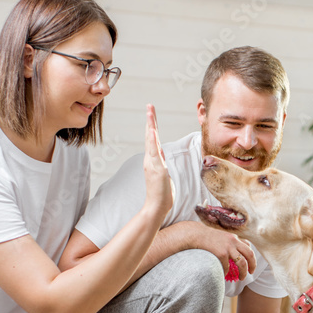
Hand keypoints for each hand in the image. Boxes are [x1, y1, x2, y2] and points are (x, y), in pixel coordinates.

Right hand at [144, 104, 173, 219]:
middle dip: (150, 120)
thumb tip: (161, 153)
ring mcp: (152, 163)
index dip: (152, 126)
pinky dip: (152, 141)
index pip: (153, 139)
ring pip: (151, 141)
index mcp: (153, 159)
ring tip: (150, 112)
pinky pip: (154, 152)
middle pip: (150, 135)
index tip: (151, 113)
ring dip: (150, 125)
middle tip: (149, 105)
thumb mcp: (163, 174)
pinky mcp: (156, 169)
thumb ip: (161, 162)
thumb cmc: (161, 193)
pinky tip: (152, 130)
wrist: (156, 207)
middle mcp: (150, 159)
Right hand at [196, 223, 255, 277]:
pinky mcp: (221, 254)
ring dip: (243, 272)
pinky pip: (227, 267)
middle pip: (249, 254)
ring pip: (242, 263)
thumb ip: (229, 242)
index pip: (248, 246)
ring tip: (242, 278)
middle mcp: (234, 241)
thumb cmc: (207, 237)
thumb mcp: (221, 236)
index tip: (251, 263)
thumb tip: (234, 253)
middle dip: (253, 265)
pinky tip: (224, 274)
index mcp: (234, 237)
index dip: (251, 256)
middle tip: (251, 272)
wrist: (196, 234)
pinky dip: (226, 272)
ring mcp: (228, 248)